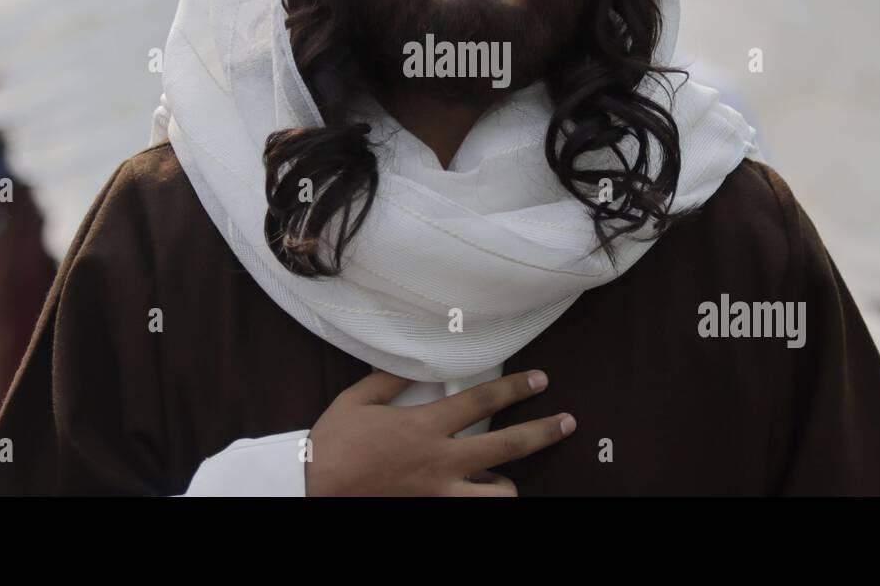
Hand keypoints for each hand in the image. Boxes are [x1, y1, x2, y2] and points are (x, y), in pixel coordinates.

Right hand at [304, 368, 573, 495]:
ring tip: (509, 479)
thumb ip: (389, 380)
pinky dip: (478, 505)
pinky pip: (469, 513)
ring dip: (509, 486)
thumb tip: (414, 364)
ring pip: (498, 496)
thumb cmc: (332, 444)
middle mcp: (439, 461)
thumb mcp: (357, 401)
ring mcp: (437, 494)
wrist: (311, 491)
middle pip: (507, 447)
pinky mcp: (429, 515)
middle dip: (543, 432)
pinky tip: (478, 497)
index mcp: (423, 426)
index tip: (540, 379)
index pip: (482, 402)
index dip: (516, 388)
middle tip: (568, 422)